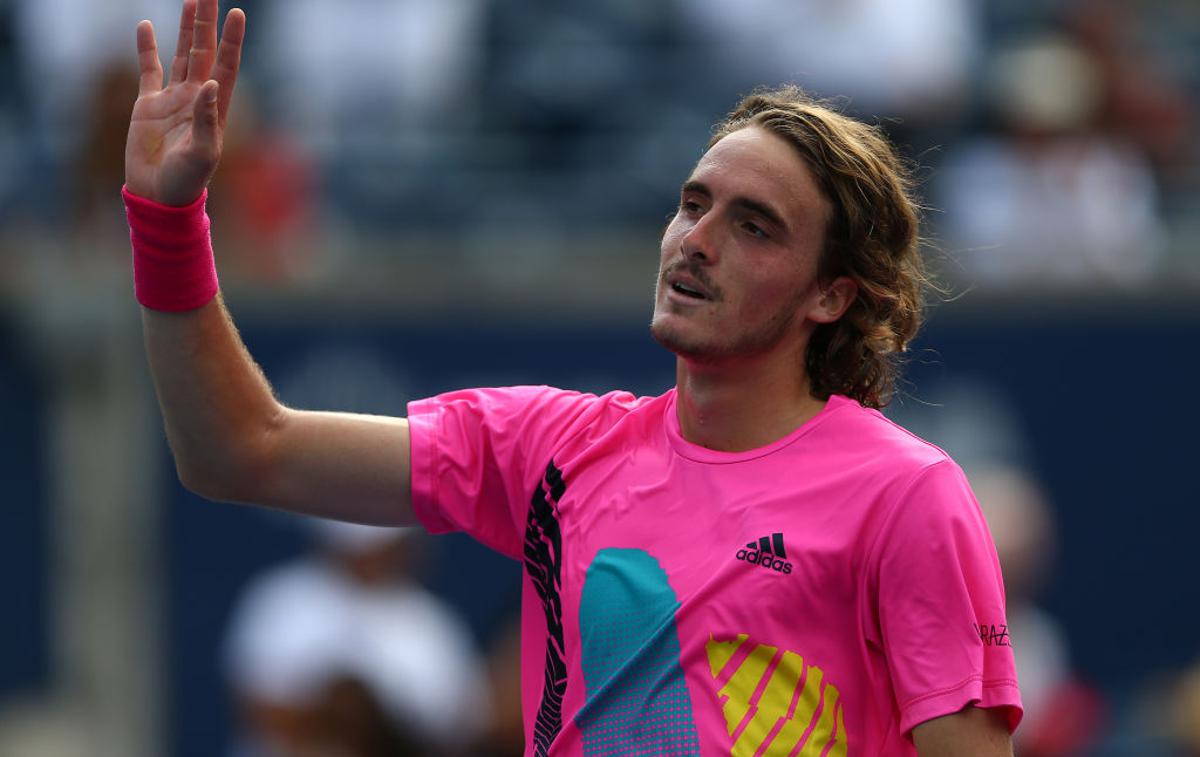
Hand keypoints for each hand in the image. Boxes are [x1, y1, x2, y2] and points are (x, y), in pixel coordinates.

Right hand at [125, 0, 244, 205]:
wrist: (158, 195)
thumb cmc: (187, 180)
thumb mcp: (203, 153)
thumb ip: (207, 119)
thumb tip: (210, 85)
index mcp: (215, 108)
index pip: (226, 66)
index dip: (232, 41)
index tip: (238, 15)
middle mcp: (197, 98)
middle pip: (204, 52)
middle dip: (208, 24)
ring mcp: (173, 98)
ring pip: (181, 54)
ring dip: (186, 29)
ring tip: (191, 1)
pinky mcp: (148, 105)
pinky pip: (149, 70)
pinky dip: (146, 48)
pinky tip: (145, 25)